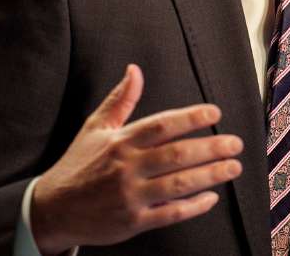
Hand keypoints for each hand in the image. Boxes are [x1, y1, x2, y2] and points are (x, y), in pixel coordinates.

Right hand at [30, 64, 243, 253]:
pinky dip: (193, 206)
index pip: (161, 125)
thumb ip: (120, 100)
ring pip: (178, 184)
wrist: (53, 208)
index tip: (214, 113)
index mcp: (120, 141)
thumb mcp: (95, 127)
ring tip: (233, 167)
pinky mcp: (133, 221)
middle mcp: (127, 167)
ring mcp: (131, 196)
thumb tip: (135, 69)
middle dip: (210, 147)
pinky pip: (170, 214)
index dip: (190, 118)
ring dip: (210, 175)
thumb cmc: (78, 165)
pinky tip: (211, 198)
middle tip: (235, 143)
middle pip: (176, 154)